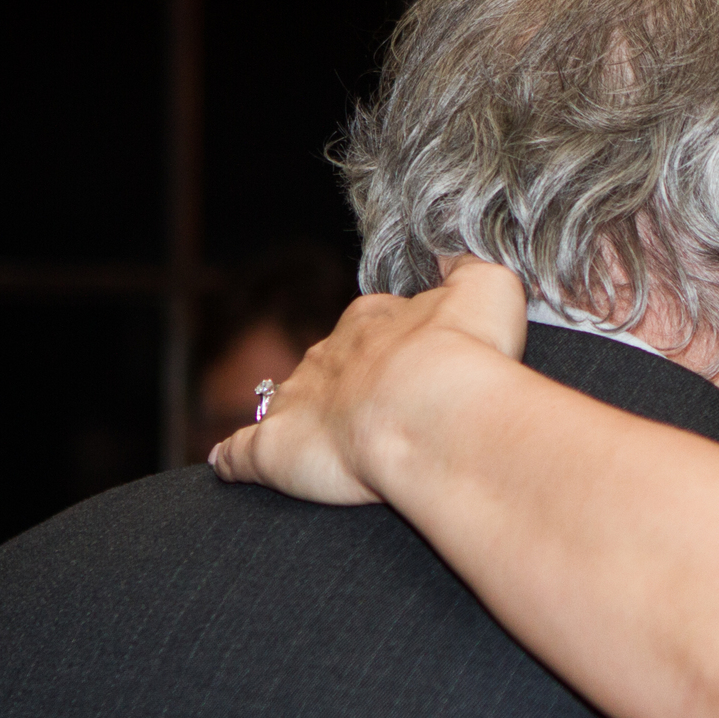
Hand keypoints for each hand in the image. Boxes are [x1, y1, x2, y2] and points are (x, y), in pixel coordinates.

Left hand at [211, 257, 527, 504]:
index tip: (412, 362)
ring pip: (286, 401)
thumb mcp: (487, 287)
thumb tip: (450, 252)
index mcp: (374, 319)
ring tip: (316, 441)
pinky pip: (240, 454)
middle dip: (347, 382)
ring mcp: (296, 402)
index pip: (372, 321)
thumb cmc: (465, 354)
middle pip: (330, 362)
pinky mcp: (272, 451)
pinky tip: (231, 465)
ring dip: (296, 416)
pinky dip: (234, 459)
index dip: (391, 343)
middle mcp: (329, 355)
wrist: (432, 410)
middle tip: (380, 411)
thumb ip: (466, 268)